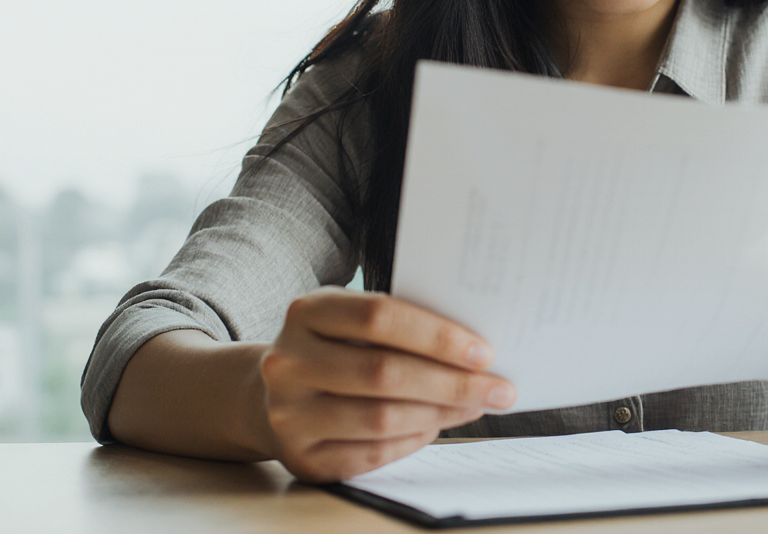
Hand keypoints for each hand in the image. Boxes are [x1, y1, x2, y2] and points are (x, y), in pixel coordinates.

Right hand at [260, 288, 515, 481]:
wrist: (269, 396)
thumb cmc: (333, 350)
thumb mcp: (349, 322)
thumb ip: (399, 326)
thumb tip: (475, 351)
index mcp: (307, 312)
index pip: (379, 316)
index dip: (436, 335)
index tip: (483, 352)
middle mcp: (289, 362)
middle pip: (384, 372)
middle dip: (452, 383)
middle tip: (498, 388)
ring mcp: (289, 412)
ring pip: (382, 417)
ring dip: (441, 414)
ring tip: (476, 406)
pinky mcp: (301, 456)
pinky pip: (372, 453)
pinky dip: (414, 439)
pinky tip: (437, 425)